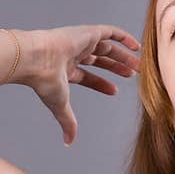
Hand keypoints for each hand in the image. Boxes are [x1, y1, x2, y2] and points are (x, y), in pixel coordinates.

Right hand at [27, 24, 140, 144]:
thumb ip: (68, 122)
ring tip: (138, 65)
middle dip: (116, 68)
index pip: (87, 76)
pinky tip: (136, 46)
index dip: (102, 84)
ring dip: (123, 56)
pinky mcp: (88, 32)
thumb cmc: (44, 80)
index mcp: (65, 68)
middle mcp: (73, 53)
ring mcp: (81, 42)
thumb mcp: (60, 104)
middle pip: (99, 60)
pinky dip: (124, 37)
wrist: (37, 59)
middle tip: (132, 75)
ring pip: (107, 47)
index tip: (115, 91)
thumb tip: (69, 142)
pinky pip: (110, 31)